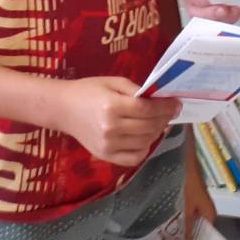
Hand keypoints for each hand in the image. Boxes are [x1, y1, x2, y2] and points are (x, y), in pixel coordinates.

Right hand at [57, 77, 181, 166]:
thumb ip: (136, 90)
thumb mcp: (112, 82)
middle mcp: (111, 128)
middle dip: (165, 118)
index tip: (177, 104)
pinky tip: (146, 137)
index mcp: (112, 106)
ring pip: (145, 141)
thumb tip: (159, 99)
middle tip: (172, 112)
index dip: (166, 107)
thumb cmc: (88, 91)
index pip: (147, 109)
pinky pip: (134, 157)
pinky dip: (145, 148)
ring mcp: (108, 145)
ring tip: (160, 122)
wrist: (62, 109)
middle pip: (149, 126)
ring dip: (158, 131)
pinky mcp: (105, 156)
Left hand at [184, 160, 217, 232]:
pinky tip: (187, 228)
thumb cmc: (192, 191)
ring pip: (202, 225)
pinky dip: (194, 223)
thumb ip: (188, 227)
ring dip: (195, 231)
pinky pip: (200, 219)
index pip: (209, 235)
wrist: (194, 175)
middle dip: (197, 238)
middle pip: (206, 231)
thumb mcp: (188, 210)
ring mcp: (209, 211)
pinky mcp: (204, 207)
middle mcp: (212, 215)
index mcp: (211, 216)